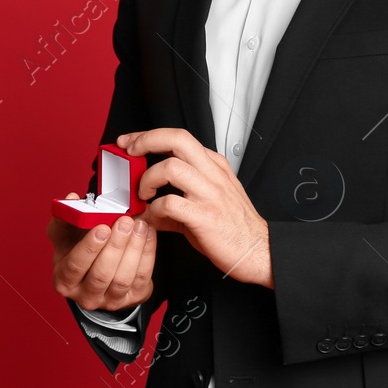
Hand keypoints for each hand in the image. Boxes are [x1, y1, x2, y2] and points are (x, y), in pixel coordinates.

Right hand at [47, 196, 156, 310]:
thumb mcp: (65, 234)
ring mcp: (111, 300)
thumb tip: (72, 199)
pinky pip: (142, 277)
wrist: (96, 267)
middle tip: (125, 222)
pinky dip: (147, 254)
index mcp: (65, 280)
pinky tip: (147, 234)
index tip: (102, 228)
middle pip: (101, 274)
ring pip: (123, 278)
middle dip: (116, 246)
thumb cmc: (78, 248)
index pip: (75, 267)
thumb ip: (66, 216)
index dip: (89, 248)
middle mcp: (86, 296)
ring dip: (134, 249)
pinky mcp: (133, 297)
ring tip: (139, 225)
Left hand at [121, 128, 273, 287]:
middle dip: (146, 141)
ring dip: (148, 179)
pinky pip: (170, 203)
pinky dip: (154, 209)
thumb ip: (175, 202)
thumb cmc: (234, 228)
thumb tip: (149, 210)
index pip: (178, 137)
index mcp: (213, 166)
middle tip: (130, 153)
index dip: (149, 136)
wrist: (258, 251)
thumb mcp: (206, 203)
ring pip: (171, 167)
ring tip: (144, 193)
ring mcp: (210, 194)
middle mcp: (212, 174)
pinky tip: (153, 217)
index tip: (130, 142)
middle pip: (176, 139)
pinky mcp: (205, 216)